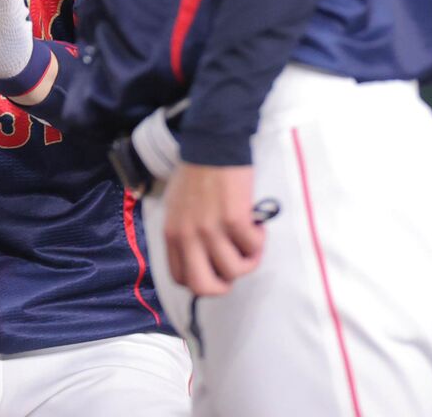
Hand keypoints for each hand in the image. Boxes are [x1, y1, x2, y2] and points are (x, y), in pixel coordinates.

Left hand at [162, 162, 265, 295]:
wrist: (212, 144)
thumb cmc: (196, 175)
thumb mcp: (177, 208)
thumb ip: (184, 236)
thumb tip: (201, 262)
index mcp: (171, 233)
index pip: (181, 279)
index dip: (203, 279)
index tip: (216, 267)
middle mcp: (187, 235)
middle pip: (204, 287)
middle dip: (225, 283)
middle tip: (234, 262)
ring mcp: (210, 228)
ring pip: (235, 271)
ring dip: (249, 258)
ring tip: (249, 238)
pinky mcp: (234, 219)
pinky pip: (253, 248)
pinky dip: (259, 240)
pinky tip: (256, 224)